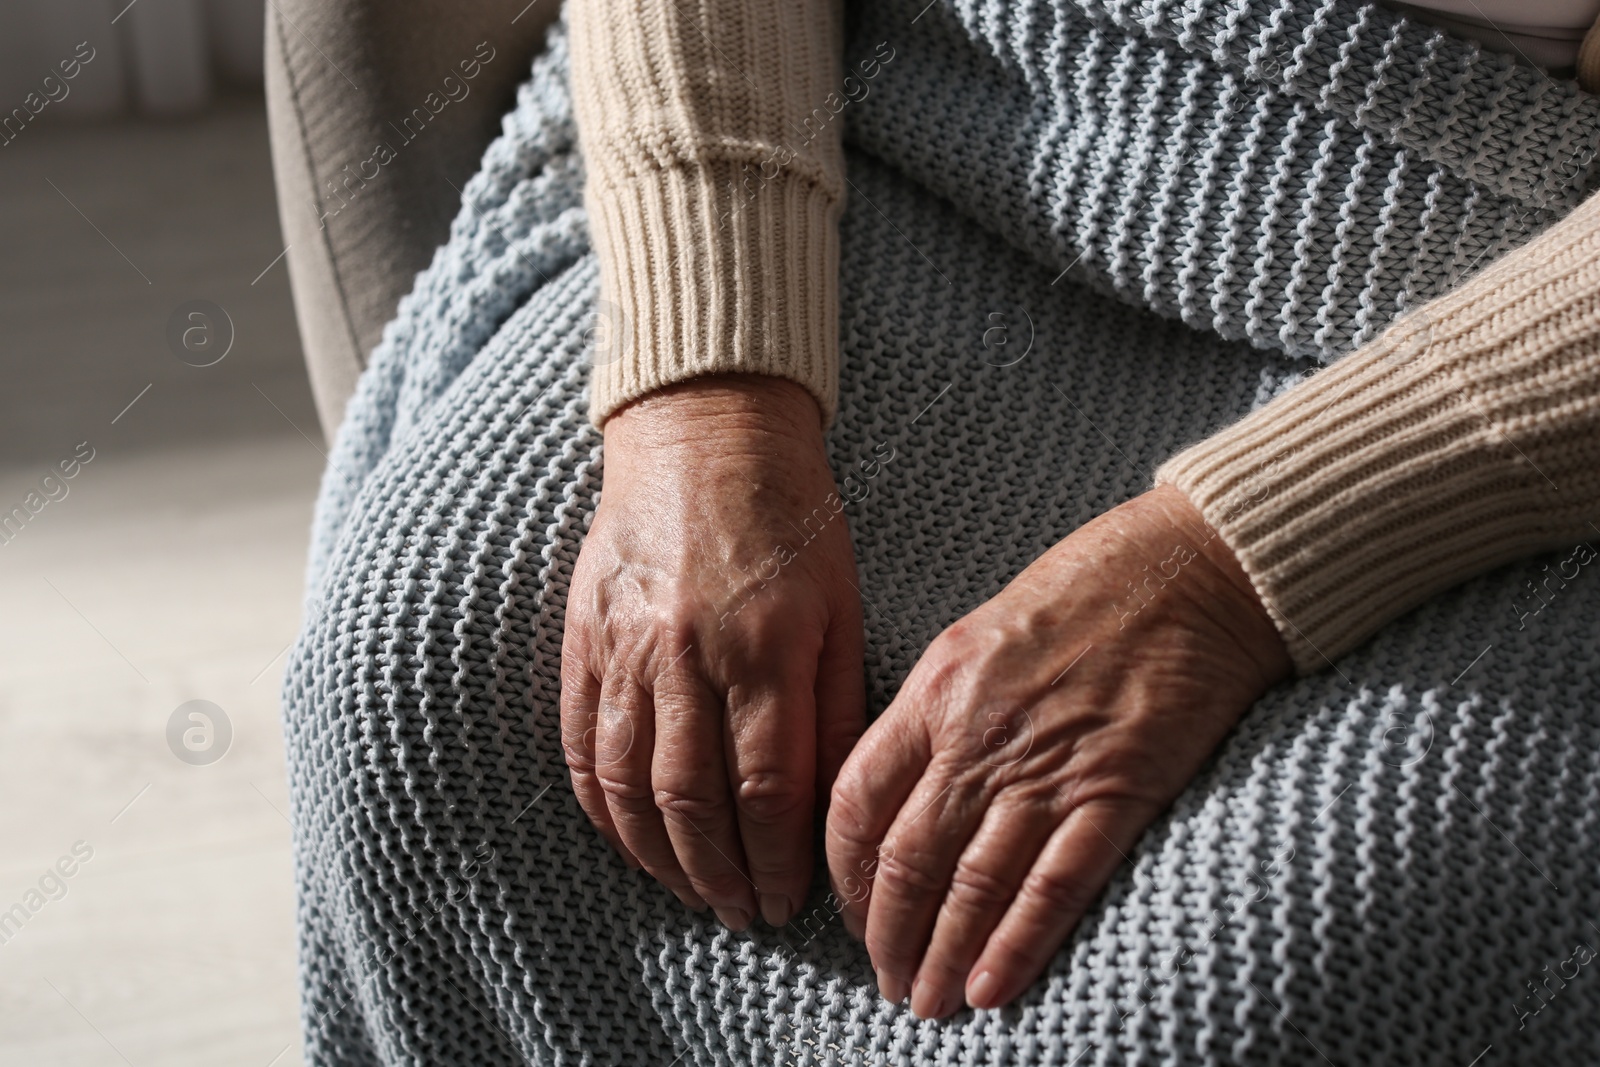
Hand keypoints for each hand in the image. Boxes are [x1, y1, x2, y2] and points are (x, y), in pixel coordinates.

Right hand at [560, 374, 864, 930]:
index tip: (792, 904)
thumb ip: (834, 707)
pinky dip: (602, 809)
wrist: (703, 434)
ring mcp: (625, 647)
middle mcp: (688, 653)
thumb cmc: (794, 520)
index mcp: (766, 646)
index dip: (779, 862)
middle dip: (721, 877)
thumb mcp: (841, 605)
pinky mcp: (583, 638)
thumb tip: (833, 807)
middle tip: (744, 916)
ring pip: (630, 785)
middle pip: (693, 802)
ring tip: (694, 896)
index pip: (768, 791)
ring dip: (661, 859)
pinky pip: (580, 744)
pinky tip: (629, 844)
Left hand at [824, 484, 1290, 1016]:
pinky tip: (993, 990)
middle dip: (889, 934)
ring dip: (944, 956)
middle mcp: (979, 734)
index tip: (853, 913)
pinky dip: (1019, 944)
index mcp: (935, 689)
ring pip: (972, 884)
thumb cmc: (1088, 591)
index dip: (845, 873)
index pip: (856, 801)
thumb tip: (903, 790)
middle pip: (907, 857)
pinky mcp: (1118, 790)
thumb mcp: (980, 635)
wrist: (1194, 570)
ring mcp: (1048, 765)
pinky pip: (1055, 883)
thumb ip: (936, 711)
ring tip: (930, 1003)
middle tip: (888, 982)